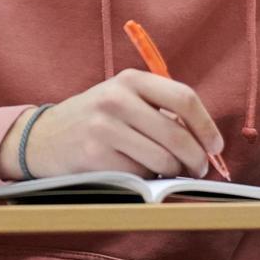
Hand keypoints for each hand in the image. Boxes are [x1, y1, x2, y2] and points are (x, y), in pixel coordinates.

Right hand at [0, 69, 223, 180]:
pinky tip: (136, 172)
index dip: (206, 125)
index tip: (216, 145)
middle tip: (198, 169)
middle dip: (196, 158)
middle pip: (177, 135)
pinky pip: (139, 175)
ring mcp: (104, 128)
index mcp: (131, 80)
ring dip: (172, 172)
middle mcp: (117, 99)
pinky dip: (145, 180)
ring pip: (162, 160)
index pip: (184, 98)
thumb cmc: (97, 119)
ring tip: (167, 171)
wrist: (44, 137)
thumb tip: (205, 141)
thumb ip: (161, 111)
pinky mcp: (95, 157)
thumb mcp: (124, 99)